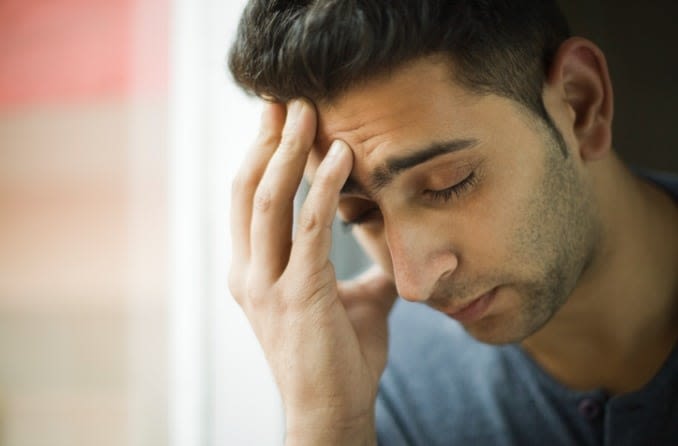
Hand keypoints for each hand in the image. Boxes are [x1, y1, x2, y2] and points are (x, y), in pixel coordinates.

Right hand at [229, 99, 396, 444]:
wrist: (333, 412)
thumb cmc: (339, 359)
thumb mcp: (351, 303)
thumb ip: (362, 272)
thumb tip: (390, 250)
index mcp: (253, 272)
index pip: (248, 200)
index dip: (261, 155)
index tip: (281, 119)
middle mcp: (248, 273)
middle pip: (247, 189)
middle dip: (266, 140)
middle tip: (287, 98)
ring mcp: (266, 284)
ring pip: (267, 200)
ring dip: (287, 151)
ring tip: (308, 111)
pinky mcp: (297, 294)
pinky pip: (307, 228)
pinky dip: (322, 187)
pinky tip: (340, 156)